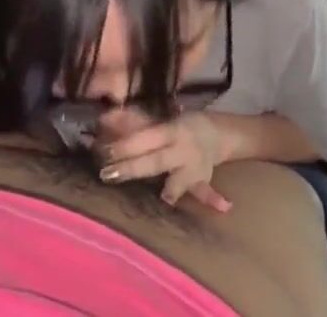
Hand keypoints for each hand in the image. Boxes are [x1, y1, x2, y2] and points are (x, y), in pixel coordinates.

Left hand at [95, 108, 231, 212]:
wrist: (216, 134)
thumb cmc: (178, 128)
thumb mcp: (159, 120)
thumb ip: (132, 123)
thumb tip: (102, 120)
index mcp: (170, 131)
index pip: (145, 138)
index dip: (125, 145)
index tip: (103, 152)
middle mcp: (182, 149)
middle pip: (156, 160)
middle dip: (132, 167)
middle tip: (107, 175)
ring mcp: (195, 167)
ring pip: (183, 178)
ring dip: (174, 188)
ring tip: (165, 197)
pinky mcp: (203, 181)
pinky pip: (208, 190)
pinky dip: (214, 198)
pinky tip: (224, 207)